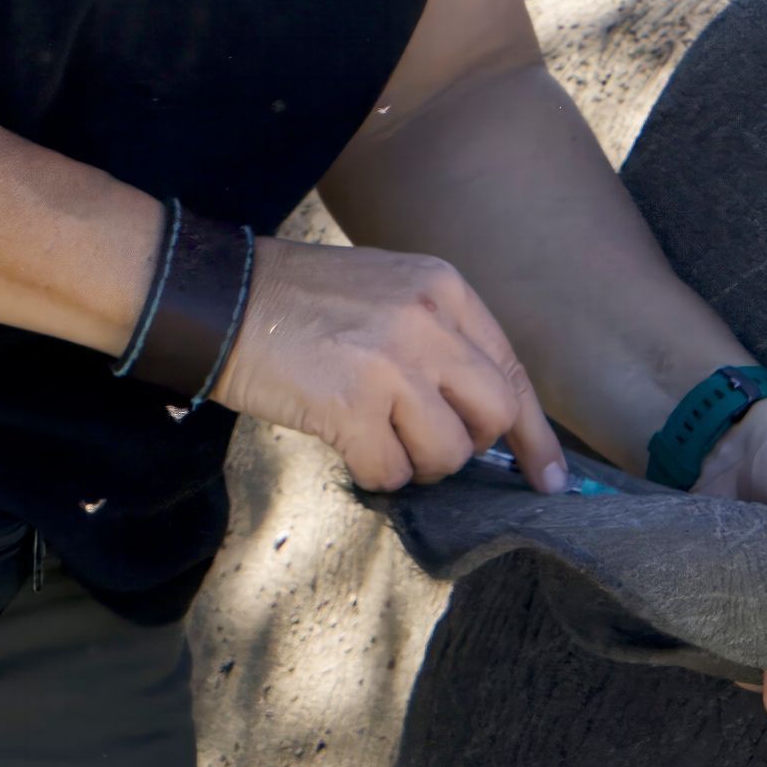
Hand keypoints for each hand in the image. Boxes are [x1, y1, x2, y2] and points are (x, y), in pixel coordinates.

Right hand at [215, 236, 566, 494]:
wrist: (218, 297)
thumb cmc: (298, 302)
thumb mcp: (385, 290)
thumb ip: (437, 338)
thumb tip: (476, 415)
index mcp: (442, 288)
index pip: (511, 371)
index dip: (533, 434)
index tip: (549, 478)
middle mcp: (426, 321)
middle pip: (493, 417)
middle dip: (466, 447)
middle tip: (423, 445)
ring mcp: (390, 363)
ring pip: (447, 453)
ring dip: (415, 464)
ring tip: (373, 437)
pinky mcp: (349, 405)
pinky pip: (392, 472)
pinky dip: (372, 474)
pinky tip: (344, 446)